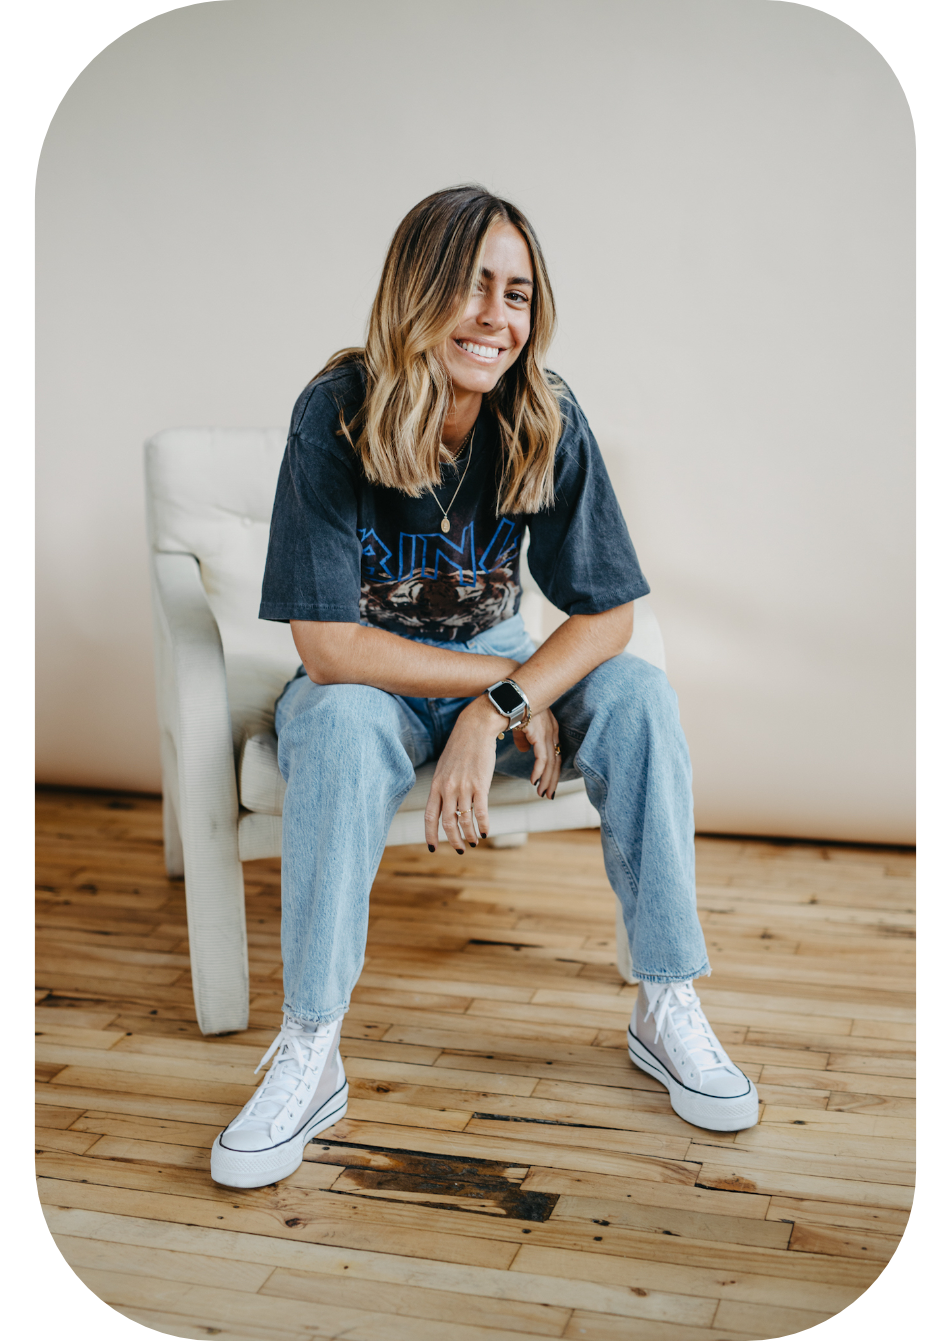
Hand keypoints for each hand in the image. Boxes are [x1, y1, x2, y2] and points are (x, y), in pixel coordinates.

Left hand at [424, 697, 499, 851]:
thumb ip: (443, 786)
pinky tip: (486, 832)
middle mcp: (447, 788)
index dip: (430, 835)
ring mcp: (463, 787)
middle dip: (453, 840)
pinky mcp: (480, 784)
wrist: (475, 729)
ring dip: (470, 835)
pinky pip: (481, 812)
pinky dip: (484, 825)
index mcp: (436, 785)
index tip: (433, 848)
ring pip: (464, 820)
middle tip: (460, 848)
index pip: (429, 816)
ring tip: (474, 841)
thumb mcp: (444, 768)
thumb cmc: (461, 748)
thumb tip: (445, 804)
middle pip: (447, 823)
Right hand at [512, 708, 560, 798]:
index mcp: (550, 729)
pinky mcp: (539, 735)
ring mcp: (547, 734)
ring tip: (542, 792)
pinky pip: (542, 759)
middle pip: (556, 761)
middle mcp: (552, 732)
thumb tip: (524, 750)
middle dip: (553, 780)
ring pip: (551, 763)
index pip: (555, 754)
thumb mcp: (521, 725)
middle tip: (549, 794)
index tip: (549, 783)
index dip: (553, 770)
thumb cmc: (514, 707)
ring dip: (546, 780)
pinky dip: (539, 771)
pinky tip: (534, 780)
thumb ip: (524, 739)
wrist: (510, 695)